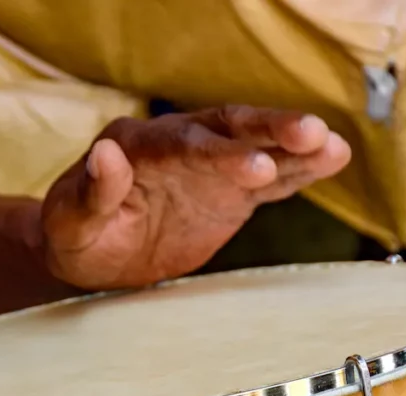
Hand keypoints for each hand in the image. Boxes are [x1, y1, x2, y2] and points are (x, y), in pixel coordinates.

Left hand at [42, 106, 351, 288]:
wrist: (91, 254)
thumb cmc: (74, 236)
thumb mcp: (70, 223)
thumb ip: (92, 192)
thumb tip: (105, 154)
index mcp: (136, 146)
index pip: (184, 144)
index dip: (221, 154)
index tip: (255, 167)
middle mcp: (178, 146)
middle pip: (228, 130)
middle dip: (269, 131)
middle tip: (310, 133)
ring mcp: (206, 168)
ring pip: (255, 148)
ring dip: (293, 147)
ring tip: (334, 147)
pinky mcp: (226, 192)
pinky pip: (266, 180)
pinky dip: (297, 172)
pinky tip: (330, 160)